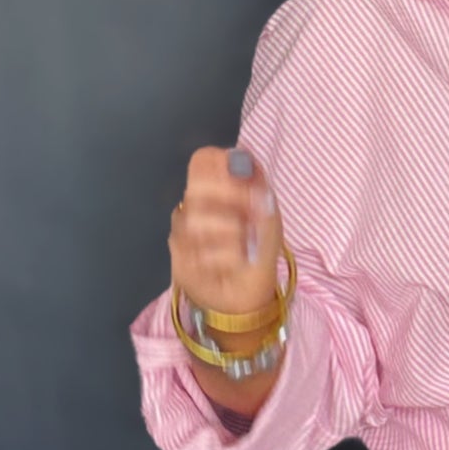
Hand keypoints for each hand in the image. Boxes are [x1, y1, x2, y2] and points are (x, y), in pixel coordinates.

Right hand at [170, 146, 283, 314]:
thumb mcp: (269, 215)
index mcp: (215, 187)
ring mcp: (184, 228)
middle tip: (251, 216)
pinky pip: (199, 250)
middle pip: (196, 187)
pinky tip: (234, 263)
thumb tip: (243, 157)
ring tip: (245, 245)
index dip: (222, 167)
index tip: (246, 182)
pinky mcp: (179, 255)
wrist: (248, 292)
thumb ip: (257, 184)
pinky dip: (226, 258)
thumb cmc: (256, 249)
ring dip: (230, 235)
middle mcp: (195, 203)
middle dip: (228, 200)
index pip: (203, 159)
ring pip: (196, 220)